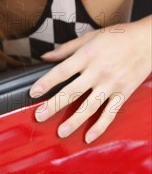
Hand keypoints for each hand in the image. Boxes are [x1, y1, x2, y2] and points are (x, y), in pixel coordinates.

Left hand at [29, 17, 151, 142]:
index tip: (33, 92)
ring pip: (90, 106)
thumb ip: (66, 49)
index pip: (62, 71)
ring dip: (74, 121)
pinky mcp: (123, 93)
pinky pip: (110, 113)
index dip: (46, 82)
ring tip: (61, 132)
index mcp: (87, 55)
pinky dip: (100, 126)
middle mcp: (98, 71)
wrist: (147, 41)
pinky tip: (89, 137)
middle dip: (54, 105)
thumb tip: (46, 56)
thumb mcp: (90, 36)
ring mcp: (111, 84)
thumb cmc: (118, 36)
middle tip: (39, 116)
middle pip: (72, 91)